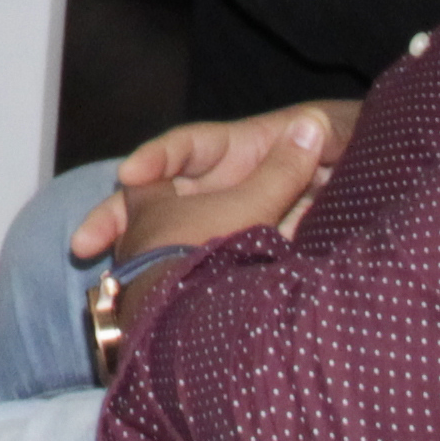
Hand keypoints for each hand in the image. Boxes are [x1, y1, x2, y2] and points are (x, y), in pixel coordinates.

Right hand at [73, 98, 356, 266]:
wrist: (358, 184)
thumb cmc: (344, 153)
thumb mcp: (336, 141)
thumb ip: (325, 136)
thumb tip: (314, 127)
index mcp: (237, 152)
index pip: (185, 148)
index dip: (155, 159)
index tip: (130, 176)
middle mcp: (219, 186)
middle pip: (153, 197)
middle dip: (114, 218)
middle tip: (81, 243)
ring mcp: (217, 221)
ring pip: (162, 236)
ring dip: (131, 257)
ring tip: (106, 287)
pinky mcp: (225, 257)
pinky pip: (188, 265)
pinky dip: (164, 285)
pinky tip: (150, 313)